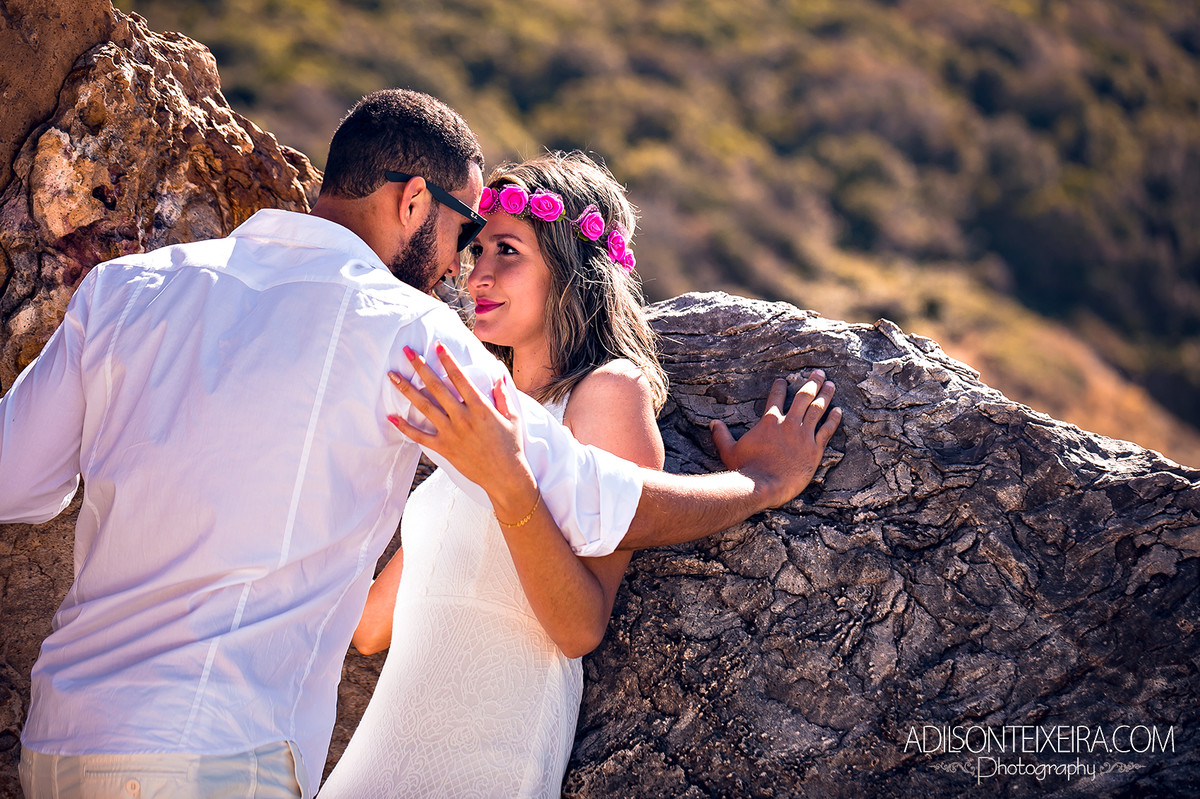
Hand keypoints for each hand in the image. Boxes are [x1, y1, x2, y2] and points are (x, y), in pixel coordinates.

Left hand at [387, 343, 535, 508]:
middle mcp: (462, 418)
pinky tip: (391, 417)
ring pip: (424, 407)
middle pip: (436, 387)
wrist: (505, 476)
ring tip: (393, 376)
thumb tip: (499, 377)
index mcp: (480, 407)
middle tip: (407, 352)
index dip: (447, 360)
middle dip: (421, 367)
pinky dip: (404, 427)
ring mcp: (451, 433)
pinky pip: (419, 436)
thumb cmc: (511, 446)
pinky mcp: (443, 448)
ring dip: (407, 390)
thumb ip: (503, 395)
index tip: (437, 346)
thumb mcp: (512, 417)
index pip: (460, 378)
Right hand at [709, 370, 841, 508]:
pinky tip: (839, 410)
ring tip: (831, 384)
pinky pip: (827, 430)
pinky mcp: (814, 449)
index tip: (783, 380)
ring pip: (817, 409)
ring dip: (825, 395)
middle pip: (803, 397)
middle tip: (819, 373)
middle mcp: (788, 424)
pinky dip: (833, 419)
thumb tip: (712, 423)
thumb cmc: (746, 468)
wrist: (764, 485)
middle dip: (812, 382)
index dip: (780, 386)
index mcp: (769, 421)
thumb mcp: (728, 450)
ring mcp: (803, 435)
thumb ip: (721, 435)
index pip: (776, 397)